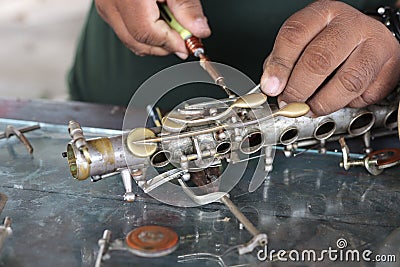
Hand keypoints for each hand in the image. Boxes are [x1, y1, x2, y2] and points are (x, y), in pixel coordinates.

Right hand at [95, 0, 210, 58]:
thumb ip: (187, 7)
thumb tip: (198, 30)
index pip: (148, 34)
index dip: (171, 43)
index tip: (189, 44)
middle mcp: (111, 1)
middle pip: (137, 42)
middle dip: (164, 46)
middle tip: (184, 38)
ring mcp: (105, 4)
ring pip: (130, 39)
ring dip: (155, 40)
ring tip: (172, 24)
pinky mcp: (105, 5)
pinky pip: (124, 28)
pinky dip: (143, 30)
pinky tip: (158, 18)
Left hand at [261, 0, 399, 115]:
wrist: (372, 40)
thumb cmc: (331, 43)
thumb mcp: (302, 44)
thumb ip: (284, 62)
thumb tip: (271, 87)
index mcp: (323, 14)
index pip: (295, 35)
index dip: (279, 66)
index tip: (271, 87)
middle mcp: (350, 25)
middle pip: (319, 59)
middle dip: (298, 89)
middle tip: (288, 102)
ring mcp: (374, 45)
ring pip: (347, 81)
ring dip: (322, 103)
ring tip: (309, 109)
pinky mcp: (390, 68)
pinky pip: (364, 94)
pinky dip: (346, 104)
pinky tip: (336, 100)